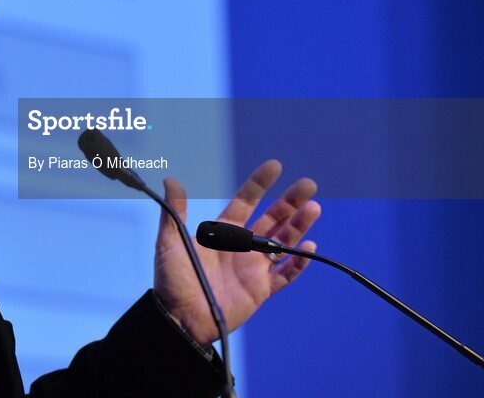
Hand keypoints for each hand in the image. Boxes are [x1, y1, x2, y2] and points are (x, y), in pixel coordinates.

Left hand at [153, 160, 320, 345]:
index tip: (275, 166)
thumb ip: (174, 211)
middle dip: (290, 202)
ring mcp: (253, 267)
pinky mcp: (260, 290)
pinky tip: (309, 248)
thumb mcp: (169, 241)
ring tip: (314, 208)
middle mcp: (241, 246)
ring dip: (299, 226)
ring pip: (283, 243)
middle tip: (308, 185)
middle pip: (272, 219)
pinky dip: (298, 263)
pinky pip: (284, 275)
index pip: (246, 202)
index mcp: (222, 232)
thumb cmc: (172, 279)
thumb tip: (170, 180)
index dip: (259, 184)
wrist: (178, 317)